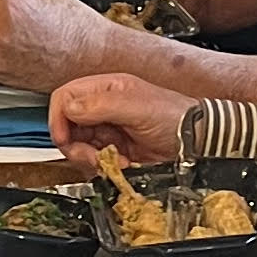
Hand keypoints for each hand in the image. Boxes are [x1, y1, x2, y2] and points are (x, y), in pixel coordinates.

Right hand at [51, 72, 195, 161]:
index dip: (58, 118)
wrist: (198, 142)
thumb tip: (70, 107)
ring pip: (78, 147)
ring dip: (91, 159)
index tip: (63, 138)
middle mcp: (102, 109)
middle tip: (92, 156)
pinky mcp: (115, 151)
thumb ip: (102, 105)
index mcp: (105, 89)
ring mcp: (108, 130)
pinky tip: (124, 164)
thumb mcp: (138, 107)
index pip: (65, 97)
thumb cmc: (176, 117)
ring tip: (114, 161)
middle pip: (67, 126)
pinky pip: (95, 161)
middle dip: (75, 145)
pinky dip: (104, 167)